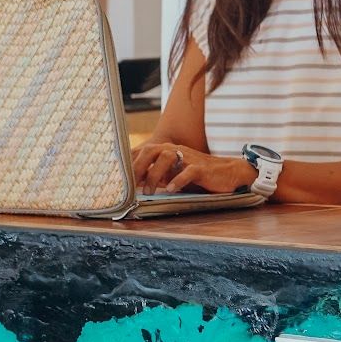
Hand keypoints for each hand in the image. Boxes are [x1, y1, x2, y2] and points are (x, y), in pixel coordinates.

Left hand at [131, 142, 258, 194]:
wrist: (226, 173)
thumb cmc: (195, 175)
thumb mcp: (171, 174)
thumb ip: (153, 175)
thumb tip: (131, 184)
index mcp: (165, 150)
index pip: (141, 152)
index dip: (127, 162)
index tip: (114, 176)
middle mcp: (174, 150)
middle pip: (150, 151)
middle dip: (137, 167)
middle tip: (128, 185)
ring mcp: (188, 157)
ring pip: (166, 158)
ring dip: (154, 175)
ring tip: (148, 191)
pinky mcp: (201, 168)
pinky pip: (187, 172)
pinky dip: (177, 180)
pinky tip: (169, 190)